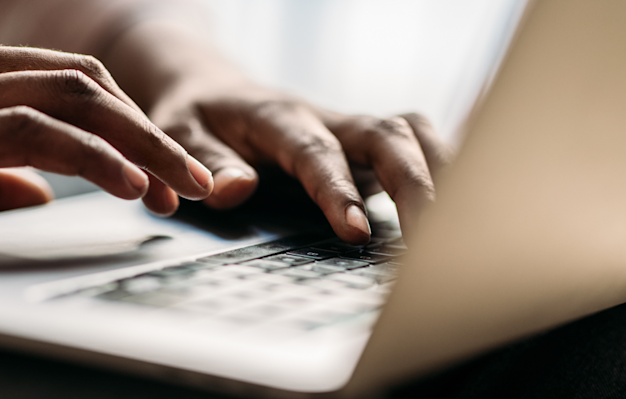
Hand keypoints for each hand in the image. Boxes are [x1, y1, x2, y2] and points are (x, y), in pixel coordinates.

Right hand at [0, 29, 212, 232]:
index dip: (122, 123)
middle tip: (191, 176)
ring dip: (140, 145)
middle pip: (85, 84)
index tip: (158, 165)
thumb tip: (39, 194)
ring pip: (75, 101)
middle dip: (148, 131)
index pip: (65, 80)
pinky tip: (132, 185)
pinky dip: (94, 159)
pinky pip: (36, 134)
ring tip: (181, 185)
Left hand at [149, 80, 452, 243]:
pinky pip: (412, 143)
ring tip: (459, 223)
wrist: (214, 90)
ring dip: (440, 171)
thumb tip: (238, 190)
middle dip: (414, 184)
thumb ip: (205, 161)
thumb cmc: (196, 116)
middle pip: (384, 136)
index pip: (316, 152)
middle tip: (431, 239)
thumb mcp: (178, 132)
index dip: (338, 190)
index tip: (357, 232)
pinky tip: (458, 200)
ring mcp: (348, 130)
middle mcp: (324, 118)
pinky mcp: (361, 144)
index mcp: (277, 116)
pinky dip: (440, 165)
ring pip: (409, 134)